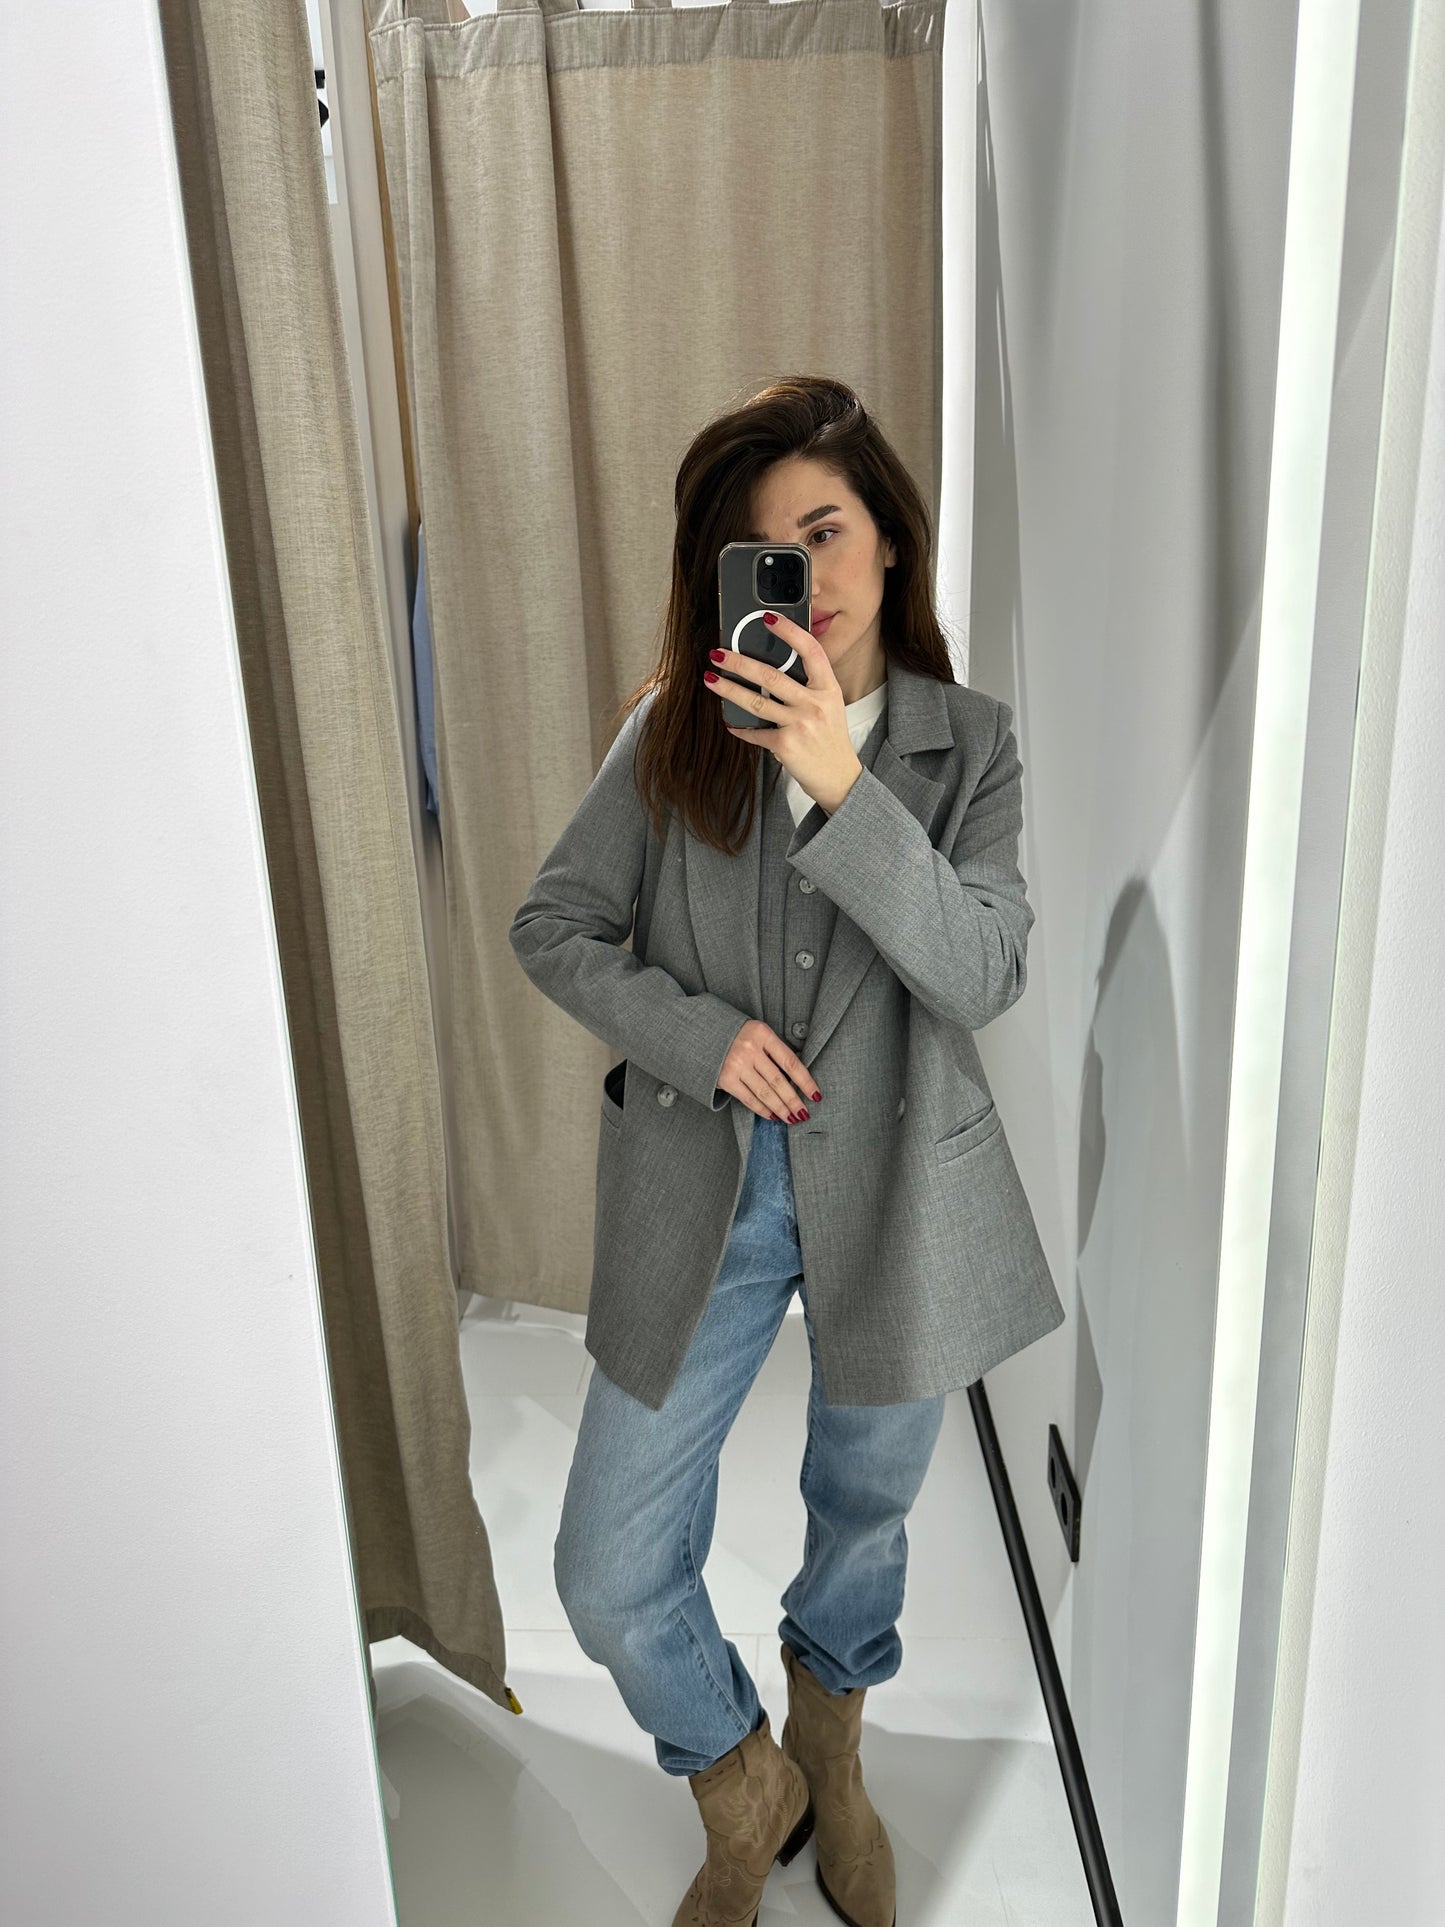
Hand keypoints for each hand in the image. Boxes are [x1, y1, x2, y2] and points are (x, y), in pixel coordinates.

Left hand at [704, 613, 863, 813]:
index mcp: (828, 688)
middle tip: (718, 654)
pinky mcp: (785, 744)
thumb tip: (771, 667)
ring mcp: (800, 724)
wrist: (838, 777)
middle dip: (739, 662)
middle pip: (771, 676)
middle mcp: (815, 703)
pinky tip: (729, 722)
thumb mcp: (829, 705)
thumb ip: (809, 686)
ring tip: (710, 679)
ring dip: (728, 690)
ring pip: (756, 701)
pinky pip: (755, 732)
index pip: (811, 651)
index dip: (790, 631)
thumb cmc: (829, 738)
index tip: (768, 618)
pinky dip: (740, 728)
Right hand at [717, 1019, 821, 1122]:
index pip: (790, 1062)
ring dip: (780, 1108)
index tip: (815, 1095)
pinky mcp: (725, 1078)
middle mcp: (750, 1049)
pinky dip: (762, 1109)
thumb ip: (773, 1050)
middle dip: (793, 1100)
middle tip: (804, 1114)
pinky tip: (772, 1116)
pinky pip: (748, 1098)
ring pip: (765, 1092)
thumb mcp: (757, 1033)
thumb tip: (795, 1079)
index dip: (805, 1081)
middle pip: (778, 1081)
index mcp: (763, 1034)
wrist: (702, 1034)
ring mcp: (736, 1064)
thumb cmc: (736, 1036)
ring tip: (791, 1118)